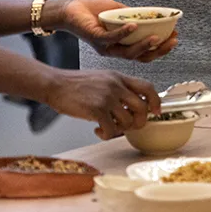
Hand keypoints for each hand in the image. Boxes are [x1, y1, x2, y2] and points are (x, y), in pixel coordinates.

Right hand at [43, 69, 159, 139]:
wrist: (54, 84)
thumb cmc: (75, 84)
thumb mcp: (102, 78)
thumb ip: (117, 88)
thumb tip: (130, 106)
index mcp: (119, 77)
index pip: (147, 87)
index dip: (155, 101)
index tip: (156, 111)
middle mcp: (116, 86)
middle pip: (142, 107)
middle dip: (140, 121)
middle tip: (130, 126)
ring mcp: (107, 97)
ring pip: (128, 121)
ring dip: (121, 129)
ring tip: (109, 128)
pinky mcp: (96, 109)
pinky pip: (111, 129)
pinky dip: (107, 134)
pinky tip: (98, 130)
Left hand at [60, 0, 178, 62]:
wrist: (69, 10)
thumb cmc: (91, 11)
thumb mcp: (118, 13)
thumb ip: (133, 16)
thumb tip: (151, 14)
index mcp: (121, 46)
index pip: (144, 53)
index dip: (161, 48)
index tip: (175, 38)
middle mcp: (114, 50)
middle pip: (140, 57)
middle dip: (158, 50)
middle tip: (172, 41)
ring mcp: (104, 46)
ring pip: (128, 52)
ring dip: (144, 46)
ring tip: (157, 37)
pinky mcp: (95, 37)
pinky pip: (111, 38)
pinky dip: (124, 32)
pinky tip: (134, 25)